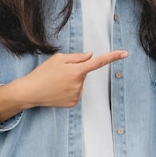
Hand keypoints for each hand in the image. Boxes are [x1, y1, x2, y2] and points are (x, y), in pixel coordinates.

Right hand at [0, 50, 127, 124]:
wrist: (30, 92)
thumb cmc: (43, 73)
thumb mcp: (59, 58)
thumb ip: (77, 57)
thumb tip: (91, 56)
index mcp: (77, 70)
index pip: (98, 62)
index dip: (113, 57)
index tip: (125, 53)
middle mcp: (79, 84)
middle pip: (84, 72)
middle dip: (75, 70)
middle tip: (59, 72)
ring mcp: (77, 95)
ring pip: (80, 83)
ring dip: (72, 80)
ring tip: (56, 82)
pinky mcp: (73, 103)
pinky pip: (76, 92)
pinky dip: (69, 90)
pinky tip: (58, 90)